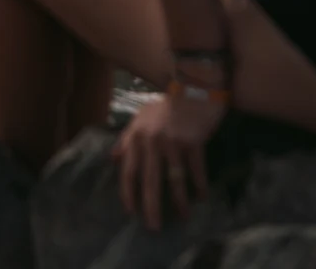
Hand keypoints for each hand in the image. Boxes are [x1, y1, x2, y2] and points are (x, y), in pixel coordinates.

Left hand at [112, 91, 224, 231]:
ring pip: (174, 180)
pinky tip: (201, 197)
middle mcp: (152, 141)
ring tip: (184, 217)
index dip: (128, 192)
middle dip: (151, 206)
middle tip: (153, 227)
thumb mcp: (141, 117)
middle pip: (149, 180)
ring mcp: (173, 142)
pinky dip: (199, 186)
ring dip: (179, 202)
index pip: (128, 169)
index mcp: (137, 135)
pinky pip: (196, 171)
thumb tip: (113, 158)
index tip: (130, 211)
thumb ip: (126, 138)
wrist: (192, 88)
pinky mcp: (193, 143)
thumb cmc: (166, 105)